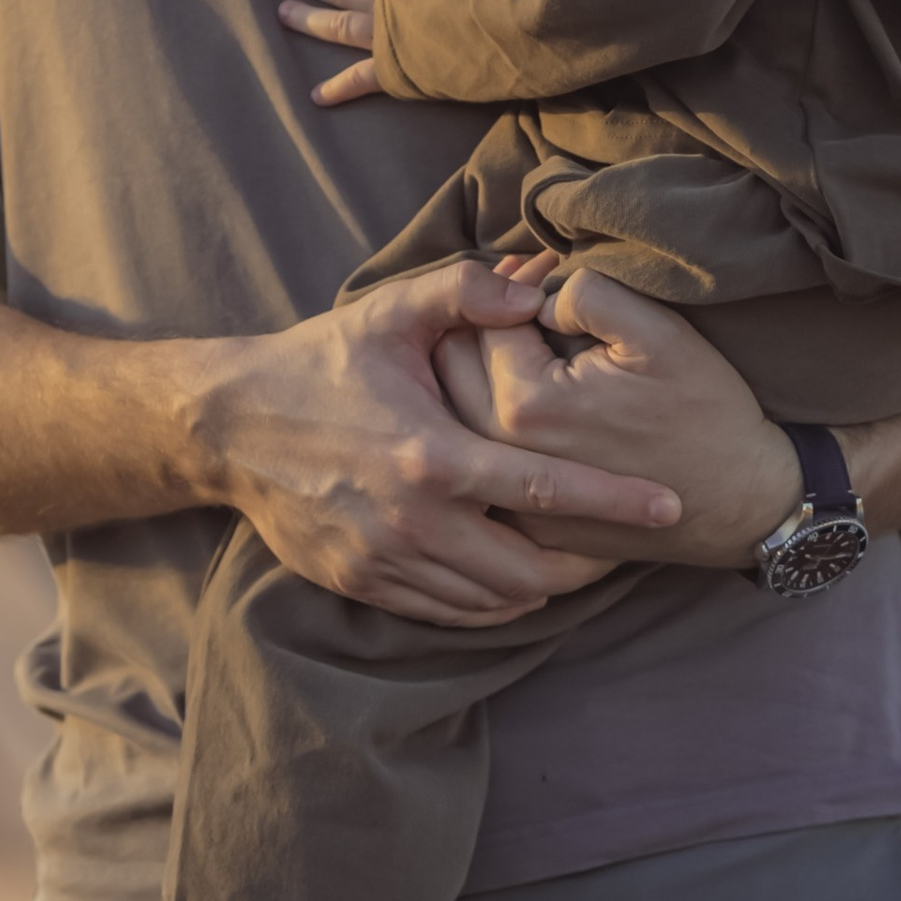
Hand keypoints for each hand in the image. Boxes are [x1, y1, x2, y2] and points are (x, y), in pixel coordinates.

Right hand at [207, 253, 673, 624]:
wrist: (229, 427)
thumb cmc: (320, 363)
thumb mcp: (389, 313)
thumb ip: (466, 292)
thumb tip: (535, 286)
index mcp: (431, 456)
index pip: (548, 489)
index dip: (616, 500)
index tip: (671, 504)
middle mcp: (413, 522)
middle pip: (531, 571)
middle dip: (589, 565)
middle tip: (625, 543)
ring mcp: (386, 562)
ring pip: (494, 603)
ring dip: (542, 587)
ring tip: (577, 560)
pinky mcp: (364, 585)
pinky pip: (450, 613)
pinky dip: (492, 603)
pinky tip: (513, 576)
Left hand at [433, 266, 799, 570]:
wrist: (739, 503)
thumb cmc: (705, 413)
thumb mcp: (658, 333)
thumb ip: (587, 294)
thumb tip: (538, 294)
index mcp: (525, 403)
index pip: (480, 318)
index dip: (511, 281)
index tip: (542, 266)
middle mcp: (500, 456)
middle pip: (450, 367)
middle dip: (478, 319)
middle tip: (525, 297)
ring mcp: (507, 496)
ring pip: (455, 413)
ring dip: (474, 367)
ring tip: (520, 339)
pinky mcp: (522, 522)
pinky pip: (480, 460)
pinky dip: (482, 422)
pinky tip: (525, 393)